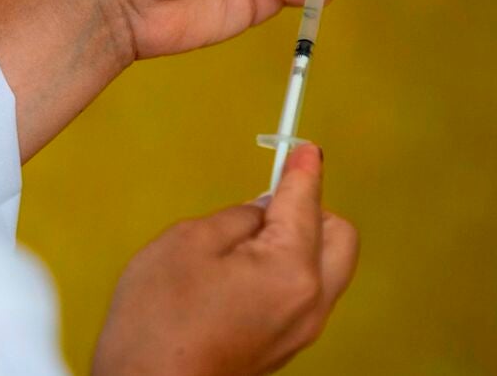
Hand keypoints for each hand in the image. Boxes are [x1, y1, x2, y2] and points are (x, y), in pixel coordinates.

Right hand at [92, 145, 357, 375]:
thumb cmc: (158, 321)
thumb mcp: (188, 242)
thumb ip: (237, 217)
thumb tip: (263, 210)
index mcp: (291, 270)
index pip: (307, 202)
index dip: (302, 168)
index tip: (302, 149)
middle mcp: (309, 303)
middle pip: (338, 237)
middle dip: (311, 209)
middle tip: (268, 198)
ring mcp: (300, 331)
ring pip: (323, 268)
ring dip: (297, 242)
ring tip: (240, 240)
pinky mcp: (284, 347)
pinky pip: (301, 294)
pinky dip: (285, 271)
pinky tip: (240, 271)